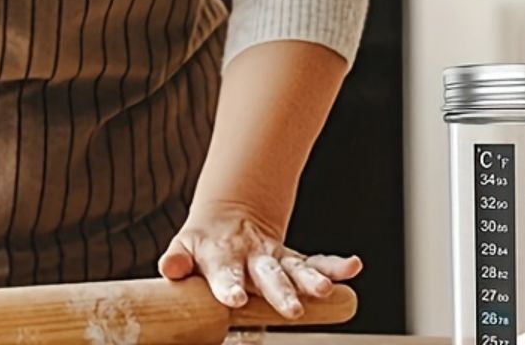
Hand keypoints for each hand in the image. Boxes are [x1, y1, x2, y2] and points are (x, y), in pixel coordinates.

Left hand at [158, 200, 361, 319]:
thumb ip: (178, 257)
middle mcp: (253, 257)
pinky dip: (336, 265)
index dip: (229, 285)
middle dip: (280, 291)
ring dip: (311, 279)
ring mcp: (275, 259)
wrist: (230, 215)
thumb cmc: (204, 241)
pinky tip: (353, 267)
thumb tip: (170, 266)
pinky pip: (316, 262)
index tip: (234, 299)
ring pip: (295, 269)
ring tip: (325, 289)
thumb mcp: (185, 244)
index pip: (225, 272)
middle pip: (267, 275)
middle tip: (292, 309)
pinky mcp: (291, 262)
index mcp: (222, 256)